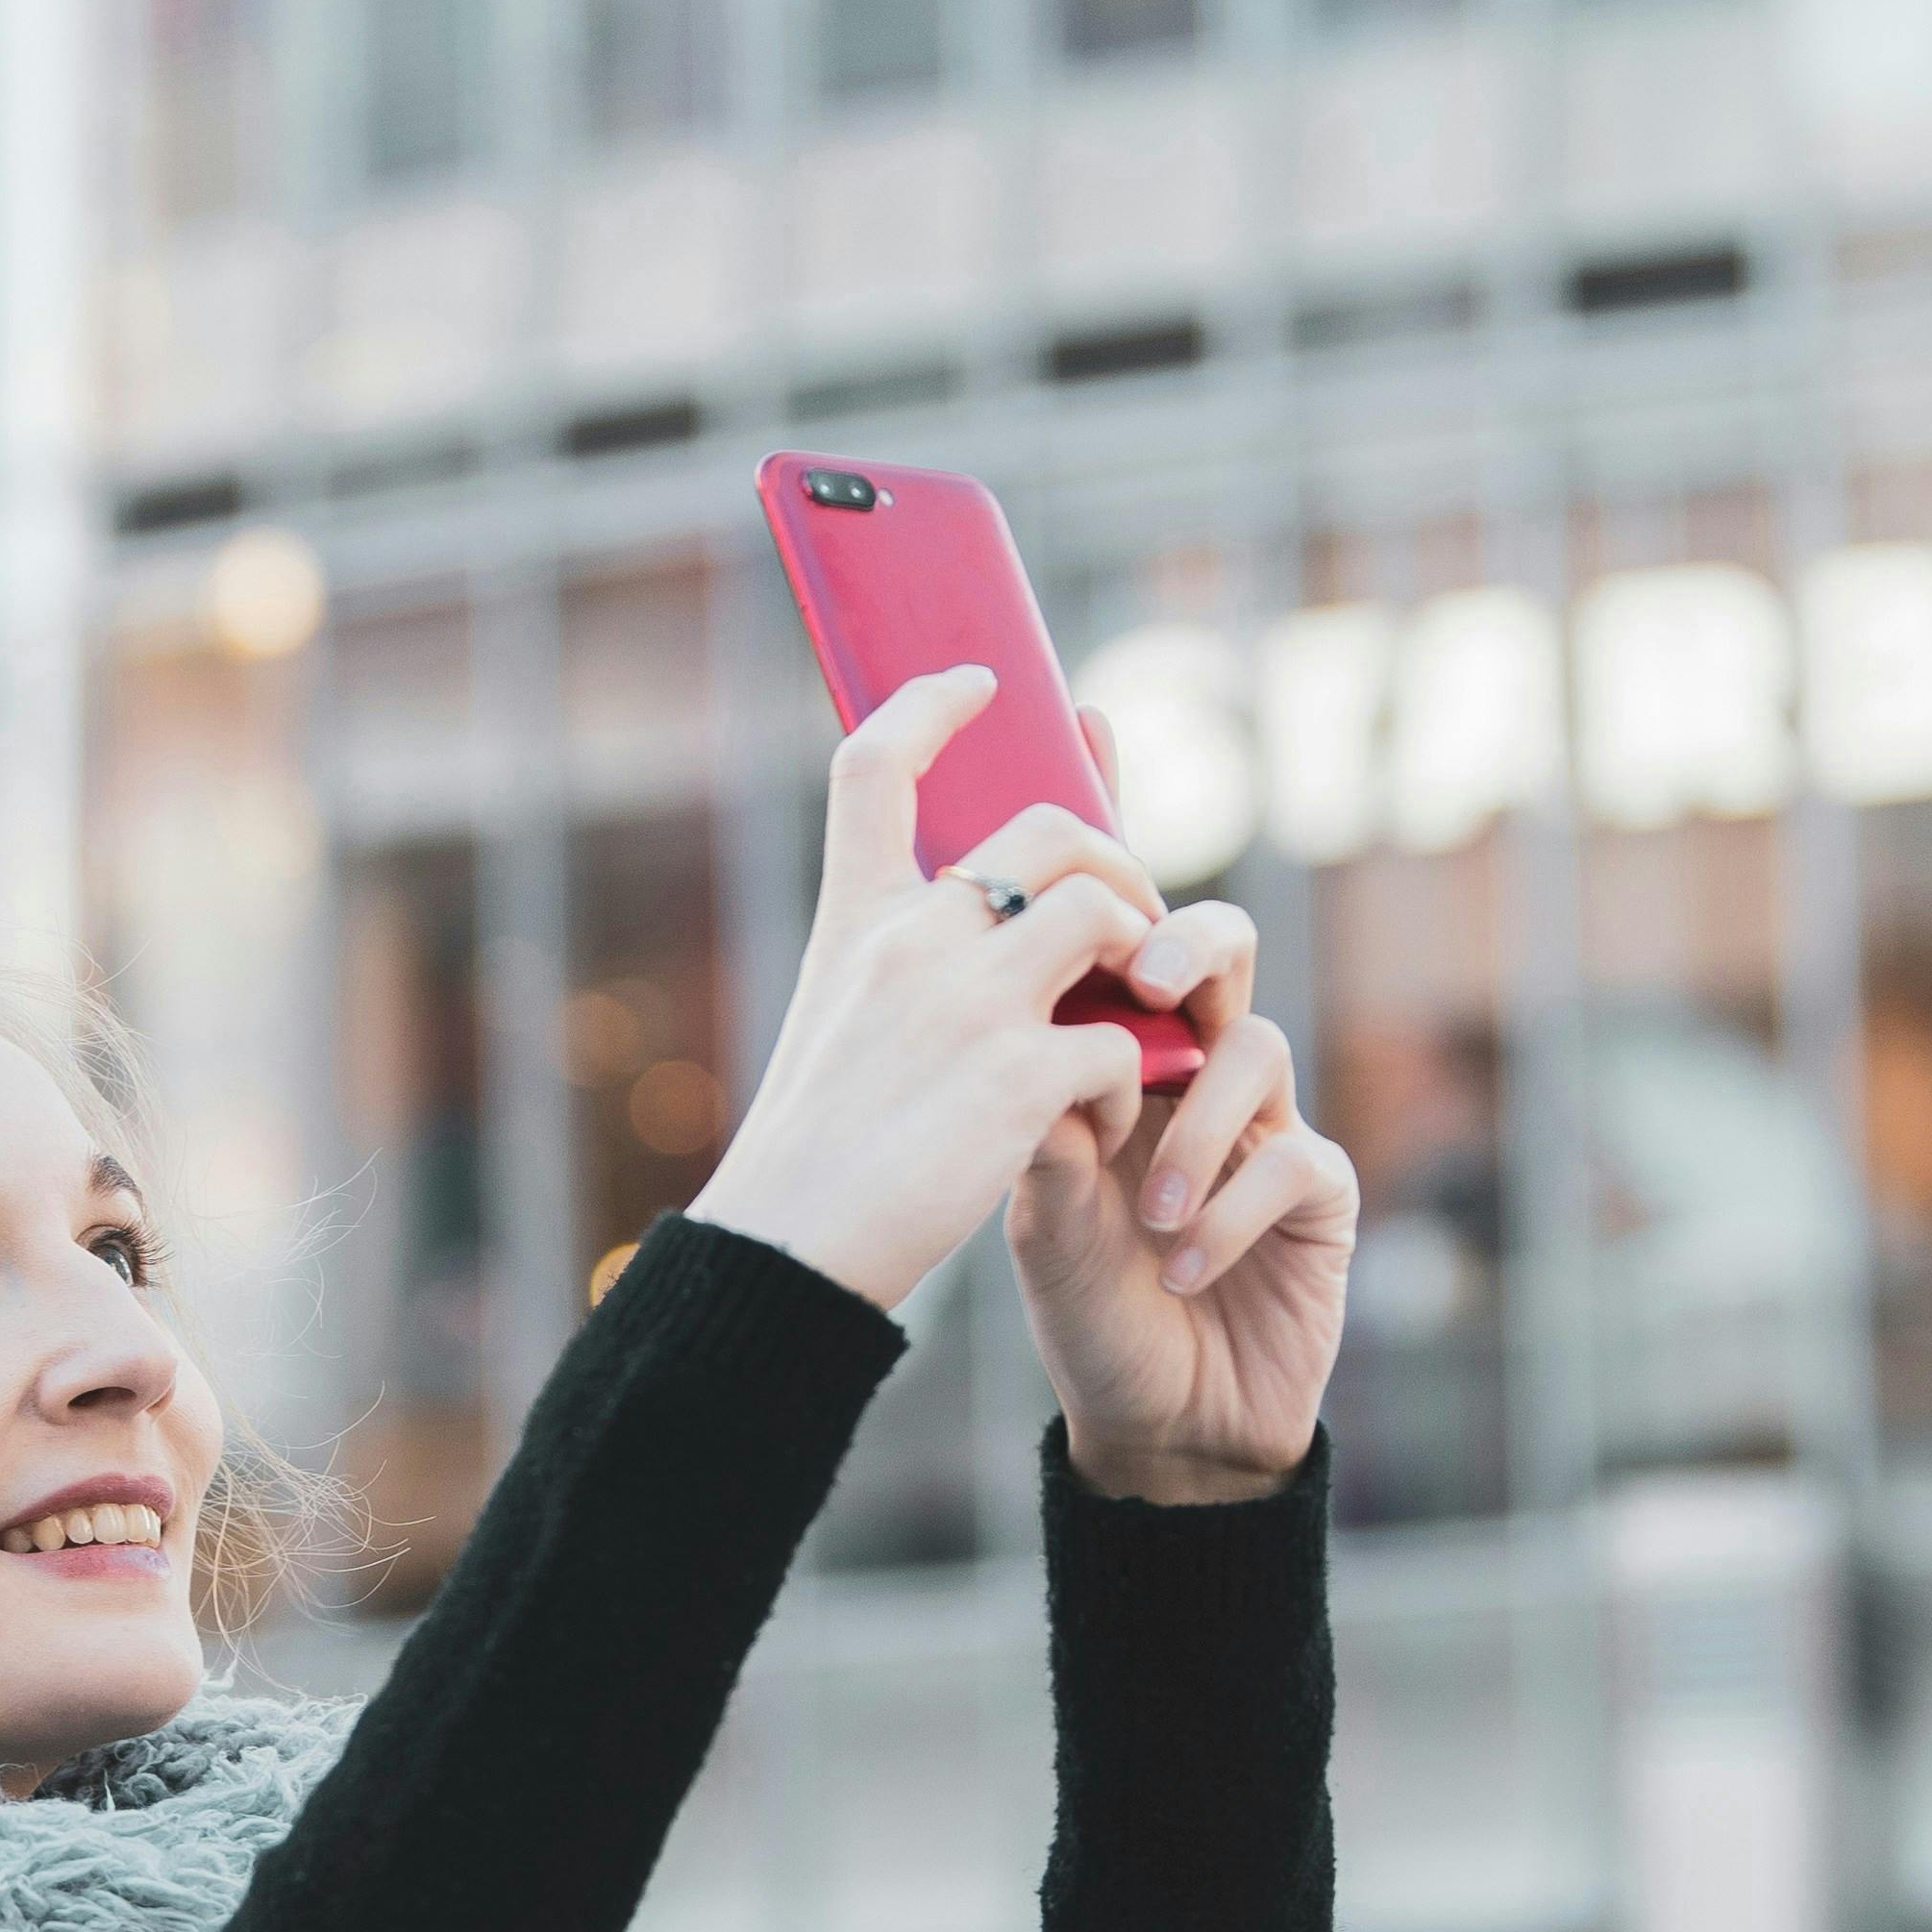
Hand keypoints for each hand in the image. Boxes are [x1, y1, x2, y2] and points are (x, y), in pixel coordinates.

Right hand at [683, 668, 1166, 1311]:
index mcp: (856, 924)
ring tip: (1141, 1012)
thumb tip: (978, 937)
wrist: (790, 1250)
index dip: (930, 706)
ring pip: (1104, 910)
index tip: (976, 681)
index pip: (875, 766)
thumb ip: (897, 969)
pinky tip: (1101, 1121)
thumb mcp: (833, 1027)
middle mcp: (910, 940)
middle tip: (1132, 921)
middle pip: (1046, 829)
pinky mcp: (1018, 1077)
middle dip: (1114, 860)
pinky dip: (1131, 1080)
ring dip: (1142, 954)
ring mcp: (967, 1002)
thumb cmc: (813, 1158)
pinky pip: (1122, 1041)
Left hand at [1003, 899, 1353, 1503]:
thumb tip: (1040, 1056)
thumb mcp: (1045, 1234)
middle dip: (1191, 947)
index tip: (1061, 959)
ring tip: (1153, 1214)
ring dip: (1198, 1127)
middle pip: (1224, 957)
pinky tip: (1183, 1272)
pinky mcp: (1321, 1199)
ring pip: (1259, 1049)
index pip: (1131, 962)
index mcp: (1125, 1074)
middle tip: (1148, 979)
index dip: (1110, 937)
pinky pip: (1293, 1162)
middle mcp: (1200, 1085)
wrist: (1158, 1430)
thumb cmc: (1093, 1318)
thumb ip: (1048, 1148)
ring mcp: (1267, 1133)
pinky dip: (1230, 1214)